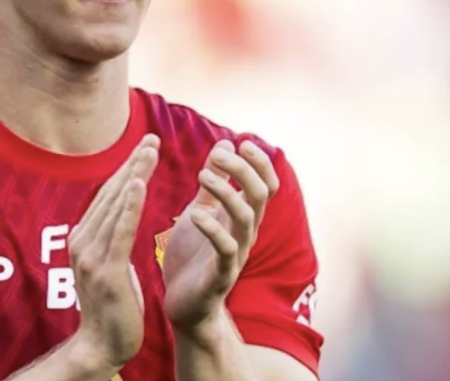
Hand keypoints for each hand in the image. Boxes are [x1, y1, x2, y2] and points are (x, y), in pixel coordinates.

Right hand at [69, 134, 160, 369]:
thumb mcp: (110, 264)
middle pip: (110, 194)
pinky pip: (119, 231)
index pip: (108, 196)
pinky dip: (128, 205)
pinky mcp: (106, 272)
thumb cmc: (113, 306)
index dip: (127, 168)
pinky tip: (138, 184)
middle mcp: (81, 242)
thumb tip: (121, 216)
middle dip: (132, 164)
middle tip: (151, 138)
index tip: (145, 146)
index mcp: (83, 238)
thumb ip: (112, 238)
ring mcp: (91, 256)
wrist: (103, 346)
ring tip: (150, 151)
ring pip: (115, 206)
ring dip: (134, 174)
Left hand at [162, 140, 278, 334]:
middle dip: (244, 170)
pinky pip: (226, 250)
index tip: (240, 142)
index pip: (265, 185)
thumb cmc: (193, 257)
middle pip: (260, 196)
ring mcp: (235, 255)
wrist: (184, 306)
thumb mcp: (200, 211)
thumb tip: (223, 146)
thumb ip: (212, 183)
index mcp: (240, 218)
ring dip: (227, 192)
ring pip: (246, 218)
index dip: (259, 163)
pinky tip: (195, 213)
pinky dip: (213, 228)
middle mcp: (244, 234)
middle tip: (221, 153)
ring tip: (203, 176)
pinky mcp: (220, 275)